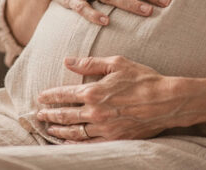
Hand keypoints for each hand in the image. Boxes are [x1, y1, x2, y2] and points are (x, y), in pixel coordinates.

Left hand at [36, 56, 185, 141]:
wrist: (167, 101)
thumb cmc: (144, 79)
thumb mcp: (117, 63)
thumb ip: (90, 63)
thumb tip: (68, 61)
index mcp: (94, 91)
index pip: (64, 94)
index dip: (50, 96)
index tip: (40, 97)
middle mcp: (95, 112)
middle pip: (65, 115)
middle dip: (49, 115)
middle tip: (39, 115)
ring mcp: (105, 128)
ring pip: (75, 132)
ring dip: (59, 130)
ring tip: (49, 129)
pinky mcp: (115, 139)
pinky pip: (89, 144)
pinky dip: (76, 143)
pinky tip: (69, 142)